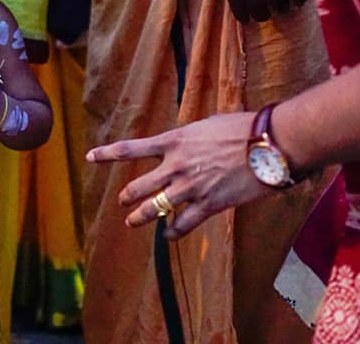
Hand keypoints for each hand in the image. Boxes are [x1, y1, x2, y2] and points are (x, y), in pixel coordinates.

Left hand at [85, 112, 271, 238]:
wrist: (269, 144)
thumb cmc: (242, 128)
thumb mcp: (206, 125)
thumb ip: (189, 137)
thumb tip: (184, 144)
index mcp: (173, 142)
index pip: (130, 149)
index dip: (107, 154)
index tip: (90, 157)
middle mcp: (176, 166)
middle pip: (139, 187)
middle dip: (127, 196)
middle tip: (122, 201)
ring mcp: (191, 187)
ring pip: (155, 209)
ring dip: (140, 217)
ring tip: (132, 221)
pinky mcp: (210, 204)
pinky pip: (183, 224)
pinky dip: (172, 232)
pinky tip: (167, 235)